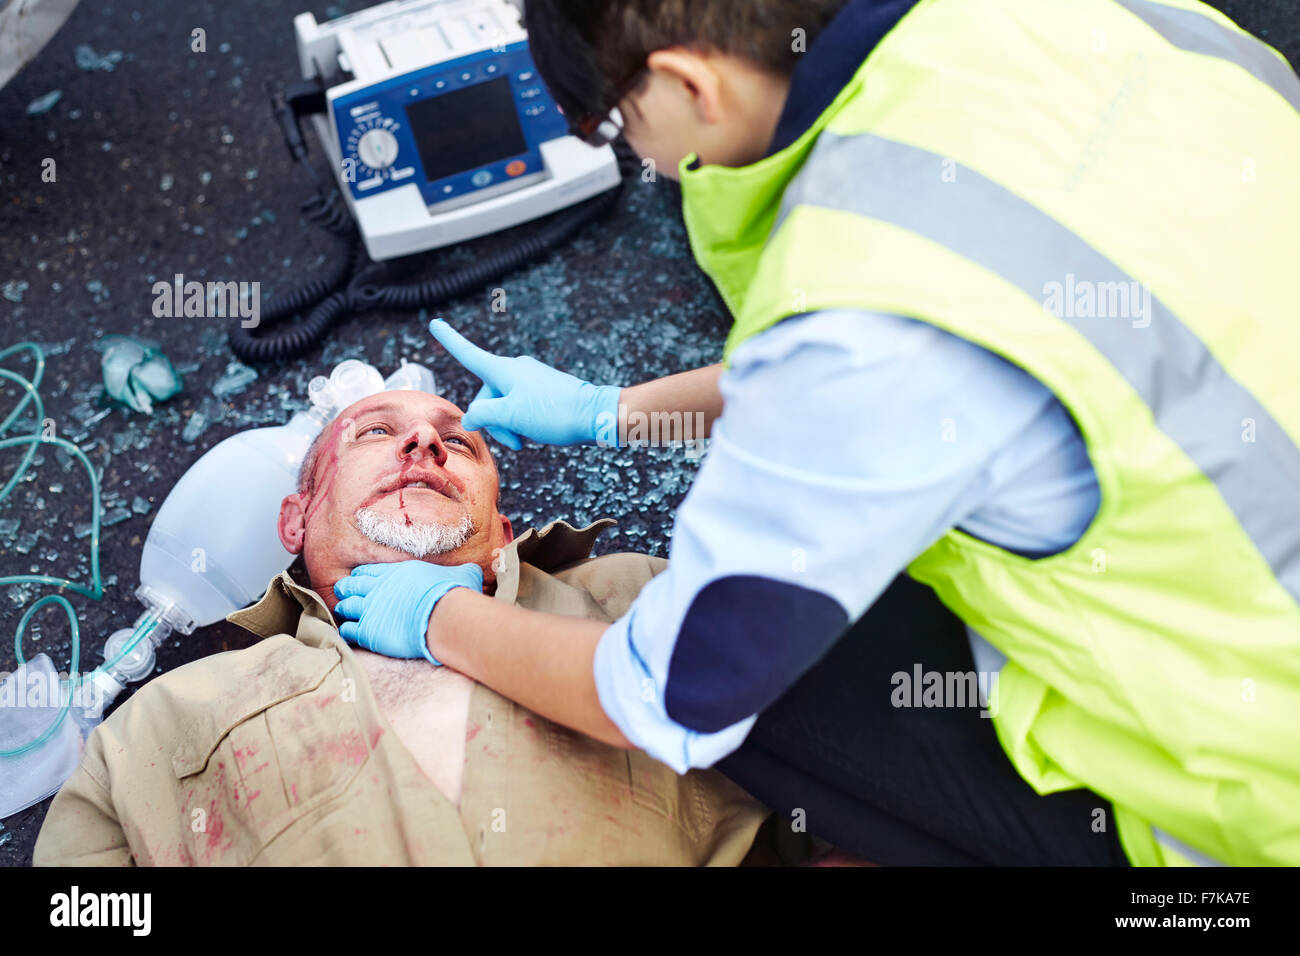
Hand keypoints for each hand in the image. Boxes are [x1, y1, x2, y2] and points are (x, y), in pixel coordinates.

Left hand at [332, 560, 483, 664]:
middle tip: (345, 593)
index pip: (369, 571)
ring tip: (343, 611)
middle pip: (352, 586)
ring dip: (344, 609)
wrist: (446, 616)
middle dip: (347, 589)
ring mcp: (371, 609)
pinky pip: (348, 630)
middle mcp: (379, 588)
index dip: (362, 575)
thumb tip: (480, 570)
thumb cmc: (454, 593)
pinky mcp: (369, 632)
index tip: (360, 579)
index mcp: (396, 572)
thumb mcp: (462, 573)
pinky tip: (349, 633)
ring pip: (346, 607)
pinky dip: (346, 631)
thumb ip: (463, 571)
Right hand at [428, 317, 620, 448]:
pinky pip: (520, 406)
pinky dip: (521, 422)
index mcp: (504, 371)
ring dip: (508, 426)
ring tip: (526, 440)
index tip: (435, 324)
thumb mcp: (510, 416)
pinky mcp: (543, 391)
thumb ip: (483, 415)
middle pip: (487, 396)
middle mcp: (515, 370)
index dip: (449, 340)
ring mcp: (530, 380)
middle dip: (493, 421)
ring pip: (503, 405)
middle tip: (514, 442)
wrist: (595, 415)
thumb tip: (471, 417)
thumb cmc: (553, 413)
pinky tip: (535, 434)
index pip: (469, 354)